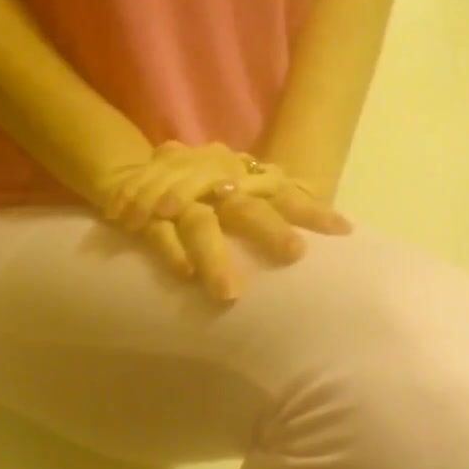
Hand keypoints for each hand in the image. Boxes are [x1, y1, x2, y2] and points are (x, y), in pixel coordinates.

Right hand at [118, 166, 352, 304]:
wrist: (125, 174)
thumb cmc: (197, 191)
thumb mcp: (235, 190)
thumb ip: (272, 207)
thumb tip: (330, 235)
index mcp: (241, 177)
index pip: (283, 192)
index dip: (311, 210)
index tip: (343, 232)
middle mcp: (214, 183)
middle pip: (246, 206)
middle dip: (269, 230)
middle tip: (295, 254)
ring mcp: (179, 199)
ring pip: (201, 223)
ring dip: (216, 256)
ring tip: (230, 294)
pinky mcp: (145, 215)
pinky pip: (159, 233)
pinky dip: (171, 251)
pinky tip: (185, 274)